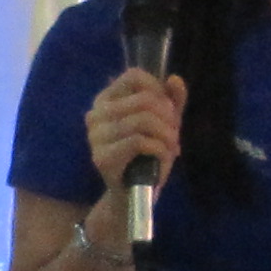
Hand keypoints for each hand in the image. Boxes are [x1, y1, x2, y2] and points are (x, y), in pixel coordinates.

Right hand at [85, 65, 187, 198]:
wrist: (134, 194)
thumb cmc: (148, 155)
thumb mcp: (165, 124)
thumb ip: (172, 101)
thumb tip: (174, 79)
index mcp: (106, 100)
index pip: (133, 76)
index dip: (157, 88)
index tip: (167, 108)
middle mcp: (95, 114)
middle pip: (144, 100)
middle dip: (168, 117)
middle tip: (173, 134)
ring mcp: (95, 136)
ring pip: (143, 120)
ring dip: (167, 134)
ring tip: (171, 147)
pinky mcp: (102, 158)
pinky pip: (139, 142)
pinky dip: (160, 149)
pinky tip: (162, 157)